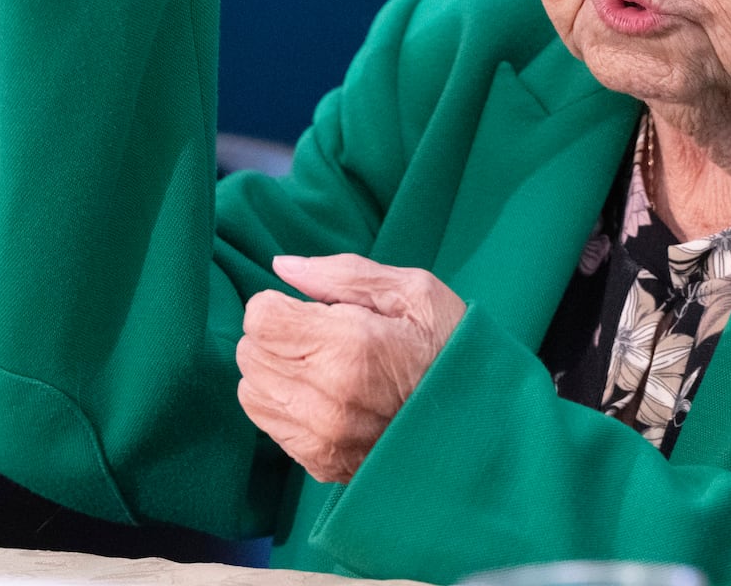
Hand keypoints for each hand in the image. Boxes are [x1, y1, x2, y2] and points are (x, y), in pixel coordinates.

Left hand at [236, 254, 466, 483]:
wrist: (481, 427)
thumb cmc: (451, 348)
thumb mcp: (414, 293)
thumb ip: (343, 274)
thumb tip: (282, 266)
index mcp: (350, 346)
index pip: (260, 317)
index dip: (281, 302)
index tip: (313, 308)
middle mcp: (326, 397)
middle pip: (250, 351)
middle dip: (277, 333)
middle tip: (321, 333)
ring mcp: (321, 437)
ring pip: (250, 389)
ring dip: (275, 369)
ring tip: (320, 364)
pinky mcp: (319, 463)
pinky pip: (266, 424)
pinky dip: (283, 403)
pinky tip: (321, 394)